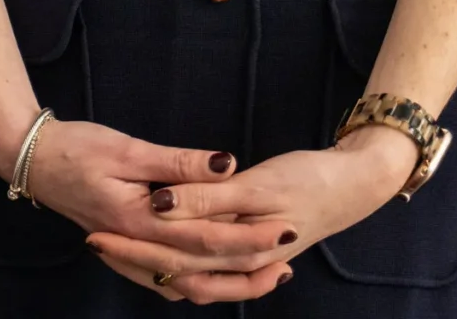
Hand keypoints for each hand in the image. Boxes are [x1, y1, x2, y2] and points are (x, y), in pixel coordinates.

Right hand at [13, 121, 296, 302]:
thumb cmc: (75, 147)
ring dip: (230, 284)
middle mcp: (136, 247)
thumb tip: (227, 164)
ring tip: (268, 274)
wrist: (30, 160)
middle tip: (290, 252)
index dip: (248, 235)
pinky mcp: (124, 252)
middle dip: (251, 265)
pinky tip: (218, 278)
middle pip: (204, 271)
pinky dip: (199, 284)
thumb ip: (178, 162)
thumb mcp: (126, 147)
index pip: (206, 238)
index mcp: (139, 221)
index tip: (285, 226)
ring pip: (188, 286)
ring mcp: (129, 255)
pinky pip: (167, 282)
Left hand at [88, 126, 417, 301]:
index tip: (97, 236)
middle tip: (94, 243)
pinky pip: (212, 269)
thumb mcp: (261, 185)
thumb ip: (210, 196)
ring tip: (115, 251)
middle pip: (181, 273)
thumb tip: (163, 205)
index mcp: (245, 249)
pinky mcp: (256, 248)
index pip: (178, 257)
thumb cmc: (315, 178)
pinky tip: (164, 254)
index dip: (134, 250)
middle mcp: (246, 262)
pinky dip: (184, 265)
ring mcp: (253, 259)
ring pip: (195, 278)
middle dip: (135, 262)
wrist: (362, 180)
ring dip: (156, 268)